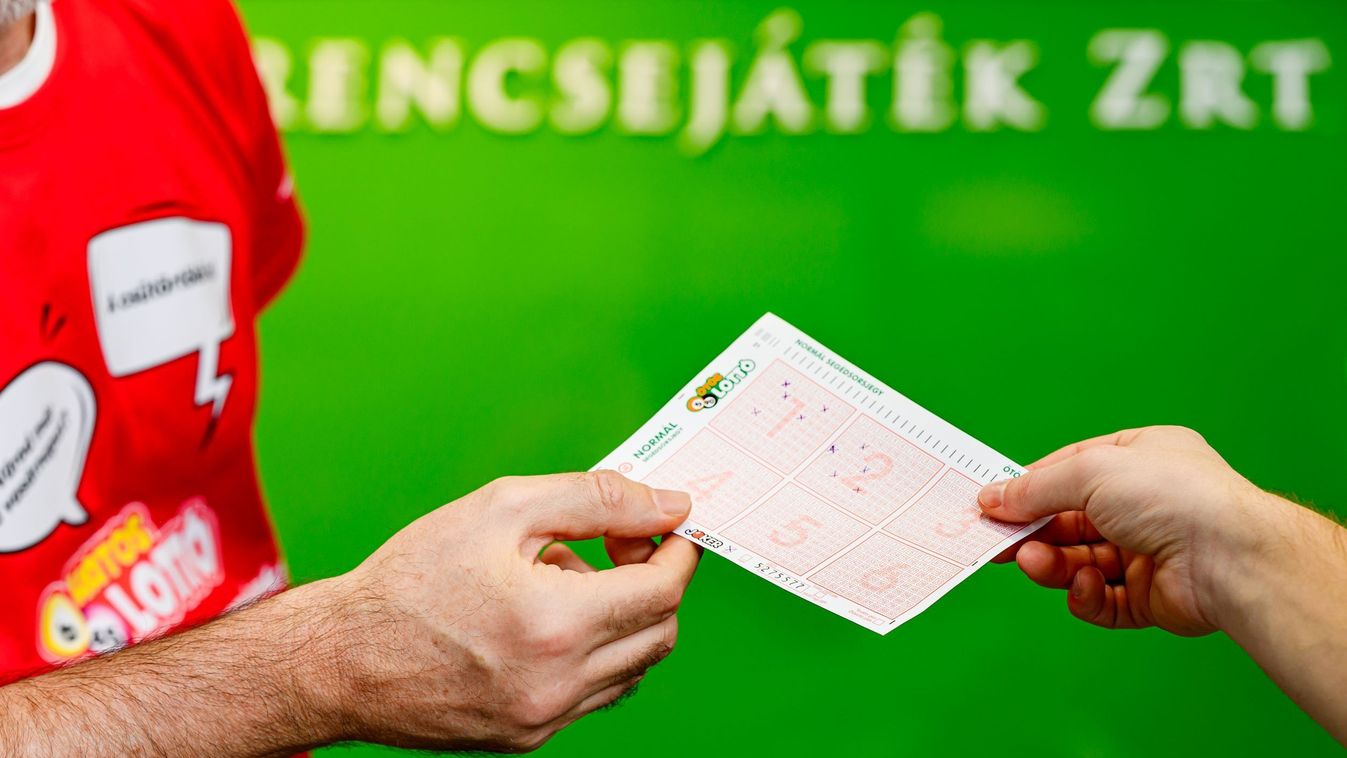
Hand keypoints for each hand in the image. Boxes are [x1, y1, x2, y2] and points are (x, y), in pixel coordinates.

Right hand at [308, 471, 699, 751]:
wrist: (339, 660)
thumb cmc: (411, 578)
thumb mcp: (502, 509)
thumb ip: (595, 500)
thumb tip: (668, 505)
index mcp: (556, 624)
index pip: (664, 591)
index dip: (676, 553)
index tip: (667, 528)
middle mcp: (558, 683)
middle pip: (660, 633)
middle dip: (654, 583)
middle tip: (616, 547)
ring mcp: (545, 719)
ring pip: (634, 668)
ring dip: (623, 620)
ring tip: (563, 585)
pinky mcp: (528, 738)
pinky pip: (596, 695)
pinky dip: (594, 654)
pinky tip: (545, 624)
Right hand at [977, 426, 1280, 635]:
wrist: (1229, 559)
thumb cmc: (1173, 497)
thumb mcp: (1090, 472)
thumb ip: (1035, 488)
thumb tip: (992, 498)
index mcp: (1141, 459)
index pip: (1071, 470)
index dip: (1029, 488)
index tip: (991, 505)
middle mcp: (1145, 504)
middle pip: (1070, 521)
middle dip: (1033, 532)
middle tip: (996, 543)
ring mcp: (1148, 551)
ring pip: (1079, 561)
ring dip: (1051, 564)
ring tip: (1033, 564)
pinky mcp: (1149, 596)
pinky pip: (1101, 598)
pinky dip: (1084, 594)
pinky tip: (1083, 584)